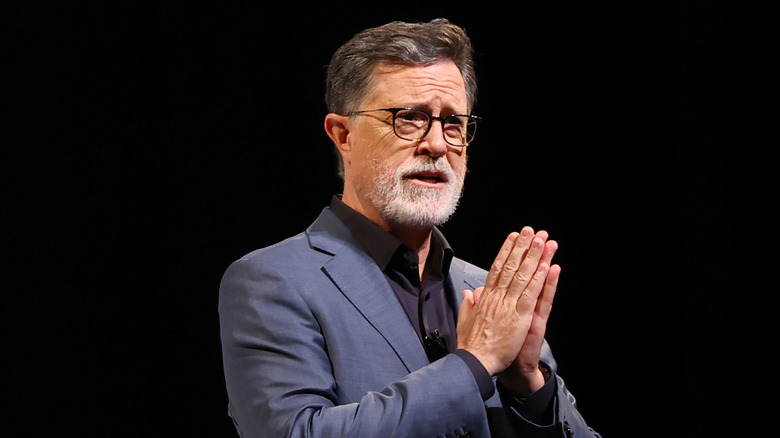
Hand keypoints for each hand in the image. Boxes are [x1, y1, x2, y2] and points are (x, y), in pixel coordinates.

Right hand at [456, 227, 558, 377]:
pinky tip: (546, 266)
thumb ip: (468, 305)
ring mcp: (509, 305)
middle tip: (530, 230)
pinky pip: (531, 294)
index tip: (512, 237)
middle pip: (511, 266)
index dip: (506, 251)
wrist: (475, 361)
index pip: (497, 268)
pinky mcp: (520, 316)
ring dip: (533, 256)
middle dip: (521, 247)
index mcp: (486, 297)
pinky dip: (539, 279)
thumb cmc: (471, 345)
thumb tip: (469, 292)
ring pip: (522, 275)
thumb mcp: (465, 321)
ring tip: (541, 239)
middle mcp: (497, 296)